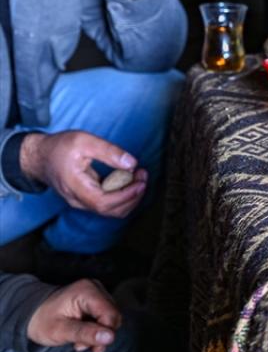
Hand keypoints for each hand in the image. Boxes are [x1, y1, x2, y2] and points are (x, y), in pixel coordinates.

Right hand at [18, 131, 146, 216]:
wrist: (40, 156)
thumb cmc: (60, 147)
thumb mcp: (84, 141)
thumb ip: (108, 151)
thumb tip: (131, 164)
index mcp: (75, 186)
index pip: (103, 203)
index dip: (126, 196)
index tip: (141, 182)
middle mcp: (78, 199)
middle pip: (110, 210)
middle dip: (133, 195)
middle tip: (143, 175)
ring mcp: (82, 201)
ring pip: (111, 210)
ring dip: (130, 196)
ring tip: (139, 175)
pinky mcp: (87, 198)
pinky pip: (109, 203)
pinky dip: (123, 194)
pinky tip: (129, 178)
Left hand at [27, 279, 121, 351]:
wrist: (31, 314)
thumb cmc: (42, 321)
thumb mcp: (60, 330)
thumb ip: (85, 333)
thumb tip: (110, 337)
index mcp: (86, 291)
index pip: (110, 314)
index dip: (106, 333)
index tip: (94, 349)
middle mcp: (95, 287)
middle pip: (113, 315)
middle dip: (101, 335)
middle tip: (82, 346)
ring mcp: (97, 292)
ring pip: (111, 317)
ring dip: (98, 333)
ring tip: (80, 341)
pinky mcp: (97, 299)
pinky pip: (106, 316)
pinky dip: (97, 328)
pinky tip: (83, 334)